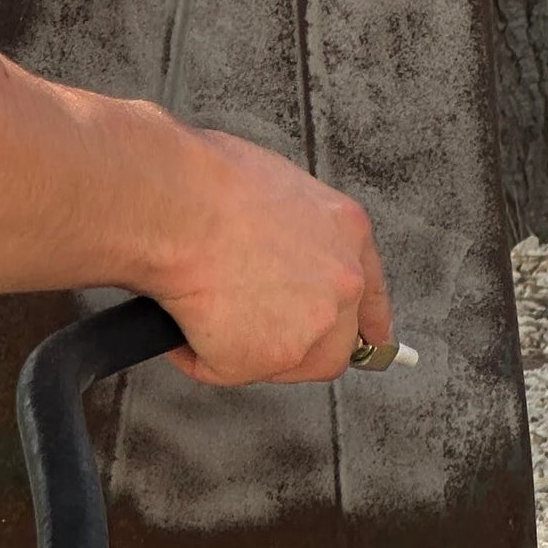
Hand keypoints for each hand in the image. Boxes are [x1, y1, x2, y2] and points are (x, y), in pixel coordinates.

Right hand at [141, 122, 391, 386]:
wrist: (177, 203)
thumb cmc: (204, 180)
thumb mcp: (269, 182)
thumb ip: (289, 228)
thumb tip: (266, 247)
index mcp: (345, 227)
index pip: (370, 286)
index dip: (366, 318)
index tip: (369, 338)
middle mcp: (342, 279)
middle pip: (336, 336)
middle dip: (296, 338)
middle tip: (248, 323)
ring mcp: (314, 322)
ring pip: (285, 359)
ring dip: (245, 346)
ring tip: (201, 307)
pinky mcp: (274, 356)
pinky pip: (227, 368)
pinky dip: (198, 352)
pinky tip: (181, 319)